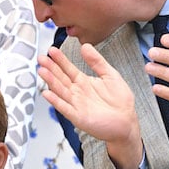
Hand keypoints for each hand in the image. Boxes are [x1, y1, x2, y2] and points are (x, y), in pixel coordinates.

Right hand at [39, 44, 143, 168]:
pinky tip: (47, 93)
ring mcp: (76, 104)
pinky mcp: (78, 117)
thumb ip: (97, 61)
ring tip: (42, 70)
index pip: (68, 69)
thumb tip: (86, 46)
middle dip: (51, 68)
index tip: (52, 50)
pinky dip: (55, 101)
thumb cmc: (120, 101)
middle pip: (61, 78)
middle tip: (41, 58)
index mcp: (84, 82)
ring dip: (50, 81)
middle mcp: (77, 93)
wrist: (126, 122)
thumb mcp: (110, 75)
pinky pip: (64, 107)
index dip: (60, 60)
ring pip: (60, 91)